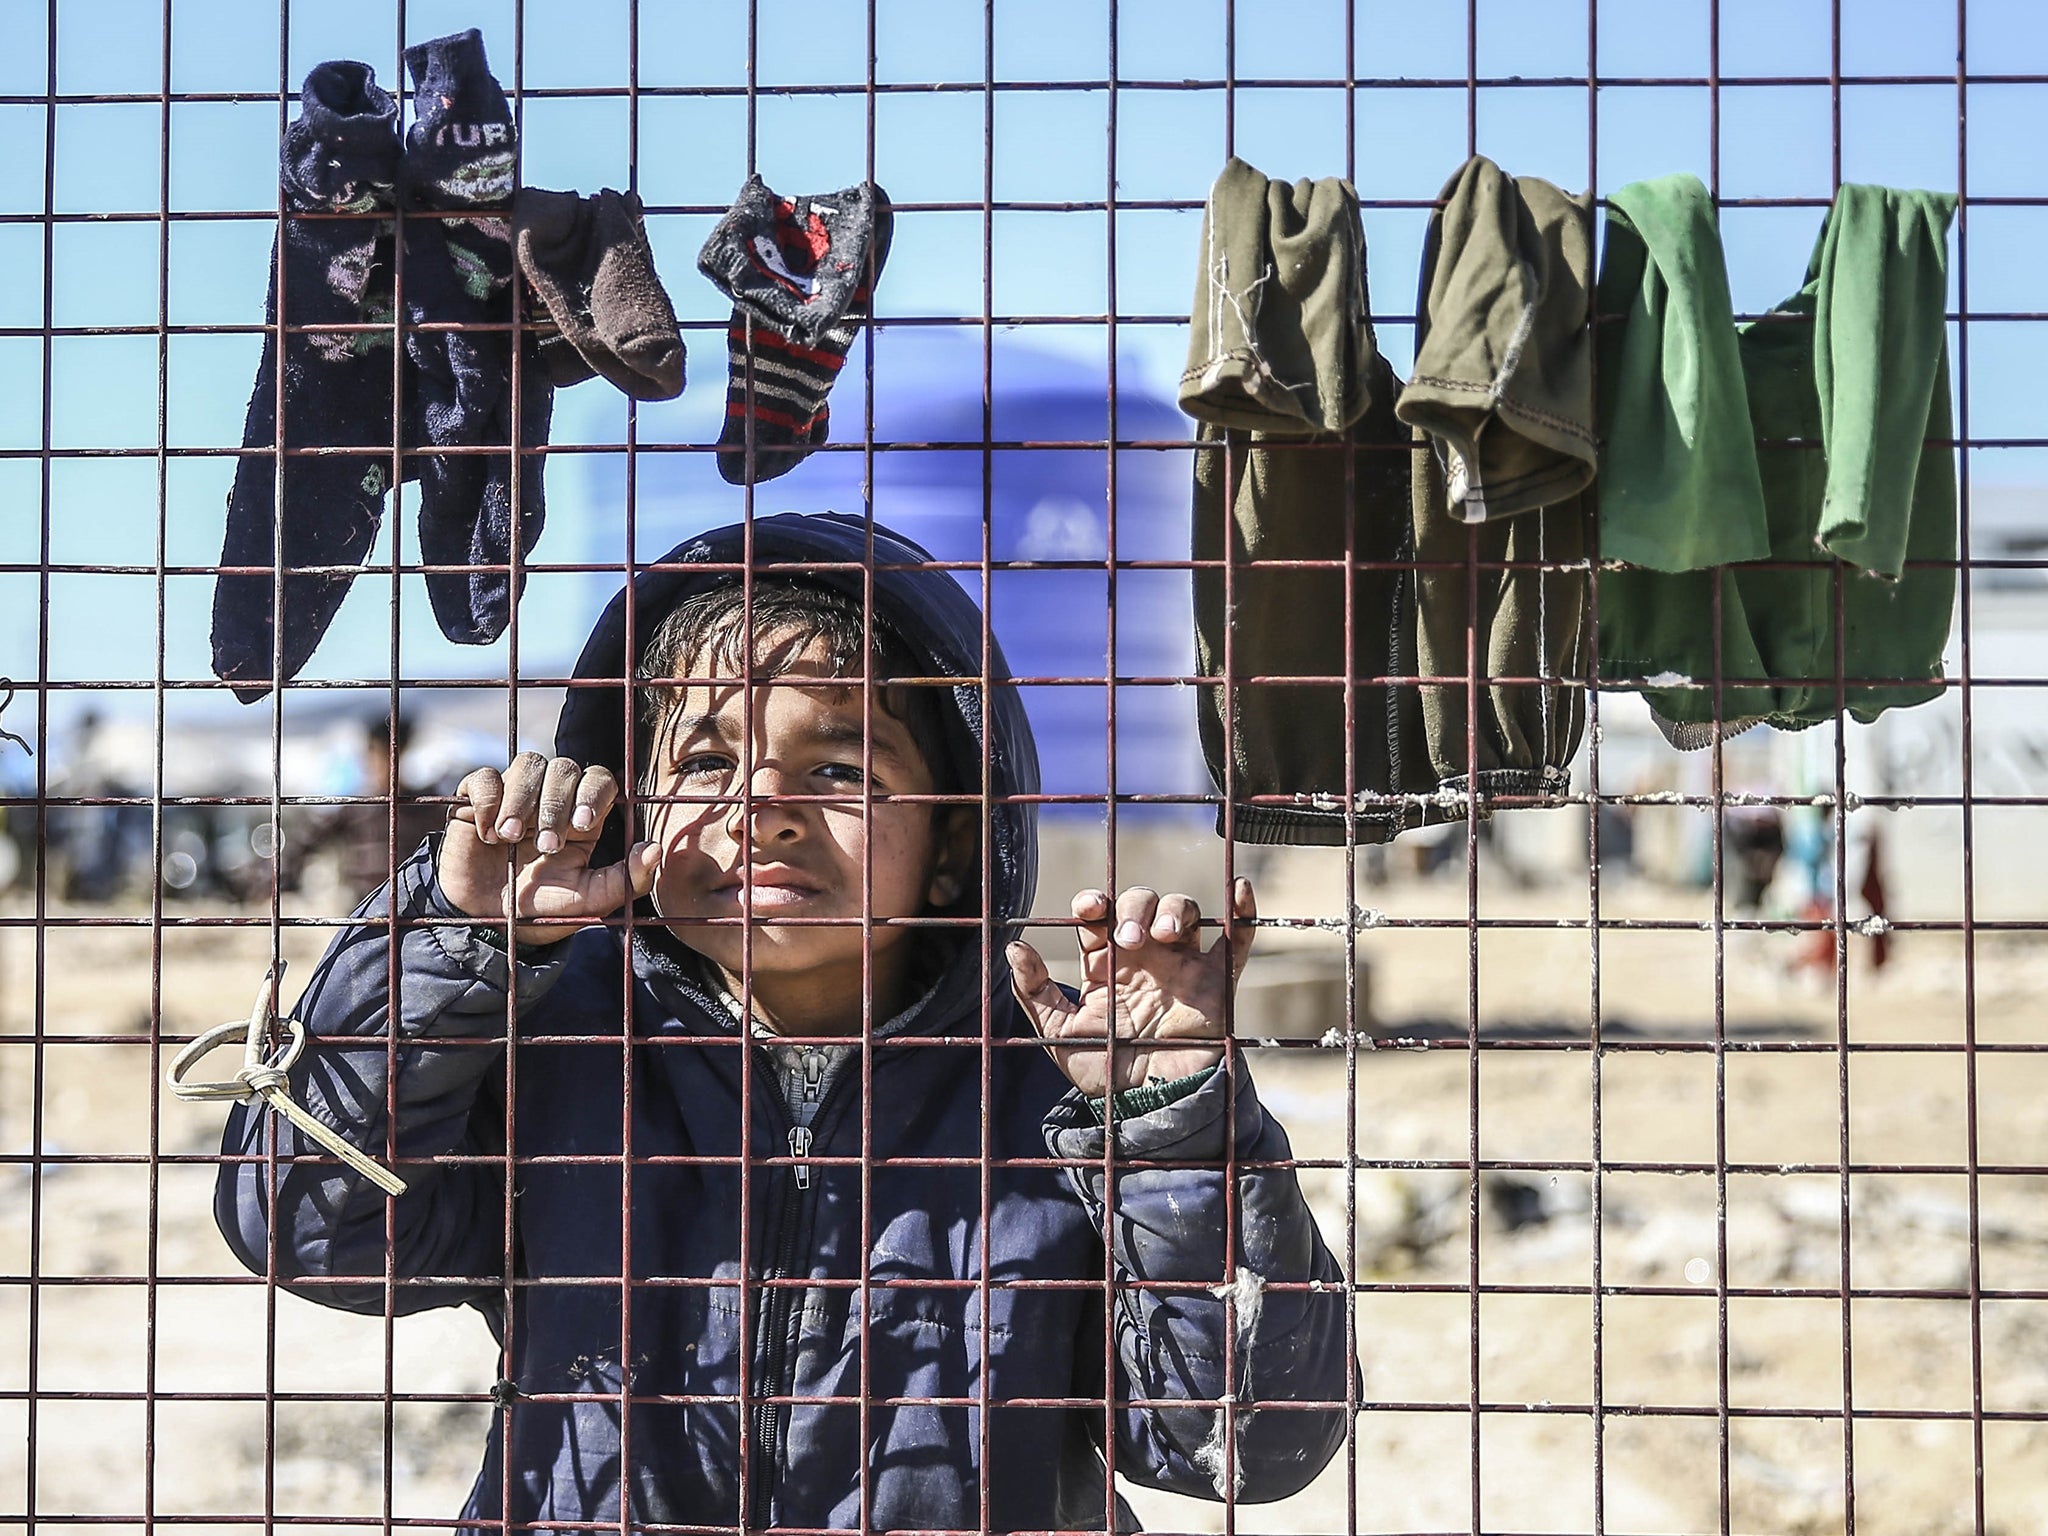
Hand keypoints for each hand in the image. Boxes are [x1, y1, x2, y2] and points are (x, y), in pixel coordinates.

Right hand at [440, 753, 660, 946]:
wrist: (489, 923)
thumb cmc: (544, 908)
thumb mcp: (589, 901)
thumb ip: (626, 880)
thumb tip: (656, 850)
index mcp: (583, 816)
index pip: (599, 779)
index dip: (593, 792)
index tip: (581, 824)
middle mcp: (551, 797)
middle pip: (564, 767)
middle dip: (556, 804)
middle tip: (545, 846)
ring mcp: (515, 795)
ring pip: (528, 764)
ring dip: (522, 799)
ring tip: (510, 838)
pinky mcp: (476, 801)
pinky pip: (484, 777)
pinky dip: (488, 800)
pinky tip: (487, 833)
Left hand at [1006, 879, 1255, 1097]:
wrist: (1154, 1107)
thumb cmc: (1106, 1074)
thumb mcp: (1059, 1036)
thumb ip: (1036, 993)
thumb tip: (1014, 946)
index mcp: (1106, 964)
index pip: (1099, 915)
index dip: (1093, 902)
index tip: (1091, 909)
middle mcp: (1145, 957)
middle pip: (1141, 902)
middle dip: (1135, 908)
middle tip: (1130, 940)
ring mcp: (1183, 964)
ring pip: (1184, 911)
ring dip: (1175, 910)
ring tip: (1164, 936)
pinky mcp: (1218, 981)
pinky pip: (1237, 939)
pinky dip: (1243, 912)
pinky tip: (1241, 890)